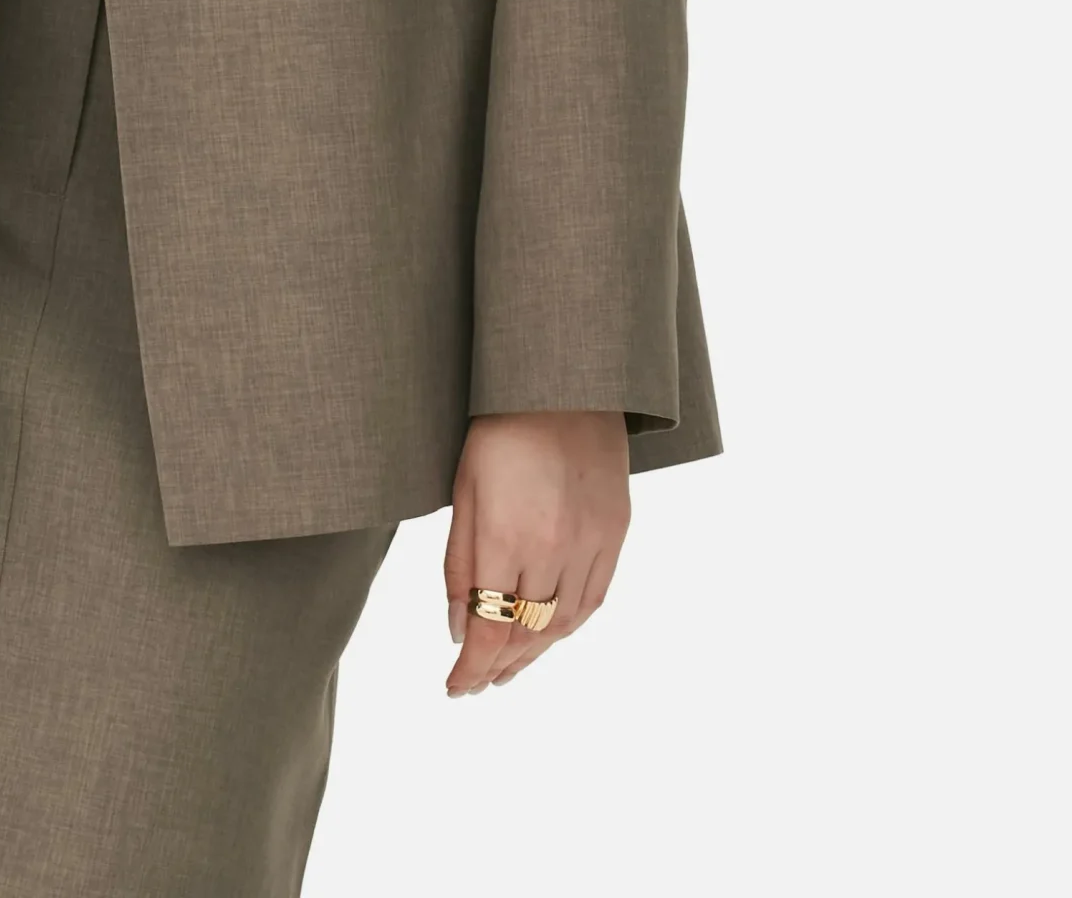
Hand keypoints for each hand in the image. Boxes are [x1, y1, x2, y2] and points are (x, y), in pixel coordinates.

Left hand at [441, 410, 629, 697]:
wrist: (564, 383)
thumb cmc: (500, 430)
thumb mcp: (464, 491)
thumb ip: (459, 566)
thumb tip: (458, 631)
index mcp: (507, 537)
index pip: (490, 629)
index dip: (471, 669)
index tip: (455, 688)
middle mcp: (554, 548)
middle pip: (526, 633)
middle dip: (499, 665)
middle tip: (477, 683)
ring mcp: (591, 542)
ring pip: (564, 624)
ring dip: (535, 653)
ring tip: (509, 668)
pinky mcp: (616, 532)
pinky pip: (594, 599)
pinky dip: (569, 626)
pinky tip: (550, 634)